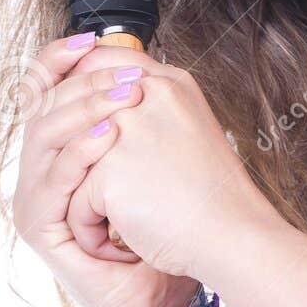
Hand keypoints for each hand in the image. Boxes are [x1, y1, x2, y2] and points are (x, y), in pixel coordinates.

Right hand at [10, 32, 203, 306]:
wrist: (165, 285)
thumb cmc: (165, 222)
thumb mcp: (148, 155)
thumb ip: (132, 115)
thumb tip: (136, 62)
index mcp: (60, 147)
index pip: (42, 91)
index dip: (57, 61)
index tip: (91, 39)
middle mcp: (41, 169)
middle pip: (41, 107)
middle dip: (81, 83)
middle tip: (123, 73)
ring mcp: (36, 197)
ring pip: (44, 137)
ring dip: (83, 111)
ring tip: (122, 97)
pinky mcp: (40, 226)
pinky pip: (54, 181)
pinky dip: (80, 155)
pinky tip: (108, 137)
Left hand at [65, 47, 266, 280]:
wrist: (235, 237)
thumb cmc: (215, 198)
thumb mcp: (189, 135)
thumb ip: (149, 112)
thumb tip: (100, 111)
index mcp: (169, 84)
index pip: (104, 66)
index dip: (84, 98)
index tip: (87, 137)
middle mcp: (145, 96)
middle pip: (76, 117)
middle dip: (80, 163)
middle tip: (112, 199)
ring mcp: (125, 130)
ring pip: (71, 166)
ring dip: (86, 199)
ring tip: (115, 222)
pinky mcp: (110, 171)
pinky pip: (74, 203)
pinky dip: (93, 230)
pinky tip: (123, 240)